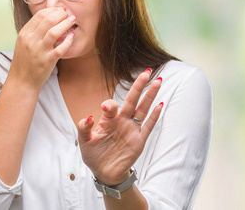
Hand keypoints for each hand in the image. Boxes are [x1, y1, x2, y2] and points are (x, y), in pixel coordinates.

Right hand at [9, 7, 75, 89]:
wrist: (21, 82)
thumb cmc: (25, 62)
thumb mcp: (24, 43)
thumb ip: (34, 31)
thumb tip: (49, 17)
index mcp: (24, 34)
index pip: (39, 15)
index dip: (53, 10)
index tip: (61, 10)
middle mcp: (30, 41)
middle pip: (48, 20)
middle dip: (61, 14)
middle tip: (69, 14)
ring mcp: (39, 51)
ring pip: (54, 32)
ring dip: (65, 24)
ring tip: (72, 21)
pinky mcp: (47, 61)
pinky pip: (60, 48)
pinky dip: (68, 41)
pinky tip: (72, 37)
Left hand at [77, 69, 162, 184]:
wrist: (104, 173)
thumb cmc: (94, 155)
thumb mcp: (84, 142)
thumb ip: (84, 128)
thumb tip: (89, 117)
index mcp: (108, 120)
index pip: (112, 106)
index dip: (110, 105)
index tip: (106, 108)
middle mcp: (121, 121)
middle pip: (132, 100)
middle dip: (139, 86)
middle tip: (147, 71)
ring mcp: (131, 129)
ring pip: (143, 109)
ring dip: (151, 96)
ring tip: (158, 81)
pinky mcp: (139, 140)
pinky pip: (148, 126)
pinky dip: (155, 116)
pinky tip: (160, 104)